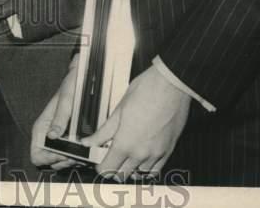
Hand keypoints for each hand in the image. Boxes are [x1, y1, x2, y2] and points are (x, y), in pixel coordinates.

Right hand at [31, 54, 83, 169]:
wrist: (81, 78)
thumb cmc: (71, 85)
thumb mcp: (66, 100)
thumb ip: (60, 117)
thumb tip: (52, 135)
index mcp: (41, 127)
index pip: (36, 155)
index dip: (49, 159)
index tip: (63, 154)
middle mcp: (48, 135)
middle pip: (48, 161)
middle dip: (61, 162)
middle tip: (75, 155)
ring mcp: (58, 138)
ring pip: (59, 161)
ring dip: (69, 161)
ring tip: (81, 153)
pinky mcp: (68, 138)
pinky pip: (68, 155)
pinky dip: (76, 156)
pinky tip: (84, 150)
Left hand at [82, 65, 190, 180]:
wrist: (170, 85)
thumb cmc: (146, 91)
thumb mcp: (119, 110)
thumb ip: (103, 131)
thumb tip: (89, 141)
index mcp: (125, 143)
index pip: (108, 169)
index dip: (101, 167)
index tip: (99, 162)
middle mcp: (141, 153)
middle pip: (122, 174)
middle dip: (114, 168)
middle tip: (110, 157)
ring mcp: (156, 153)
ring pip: (139, 173)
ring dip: (130, 168)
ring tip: (126, 156)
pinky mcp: (168, 150)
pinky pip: (156, 170)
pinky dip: (147, 168)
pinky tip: (142, 159)